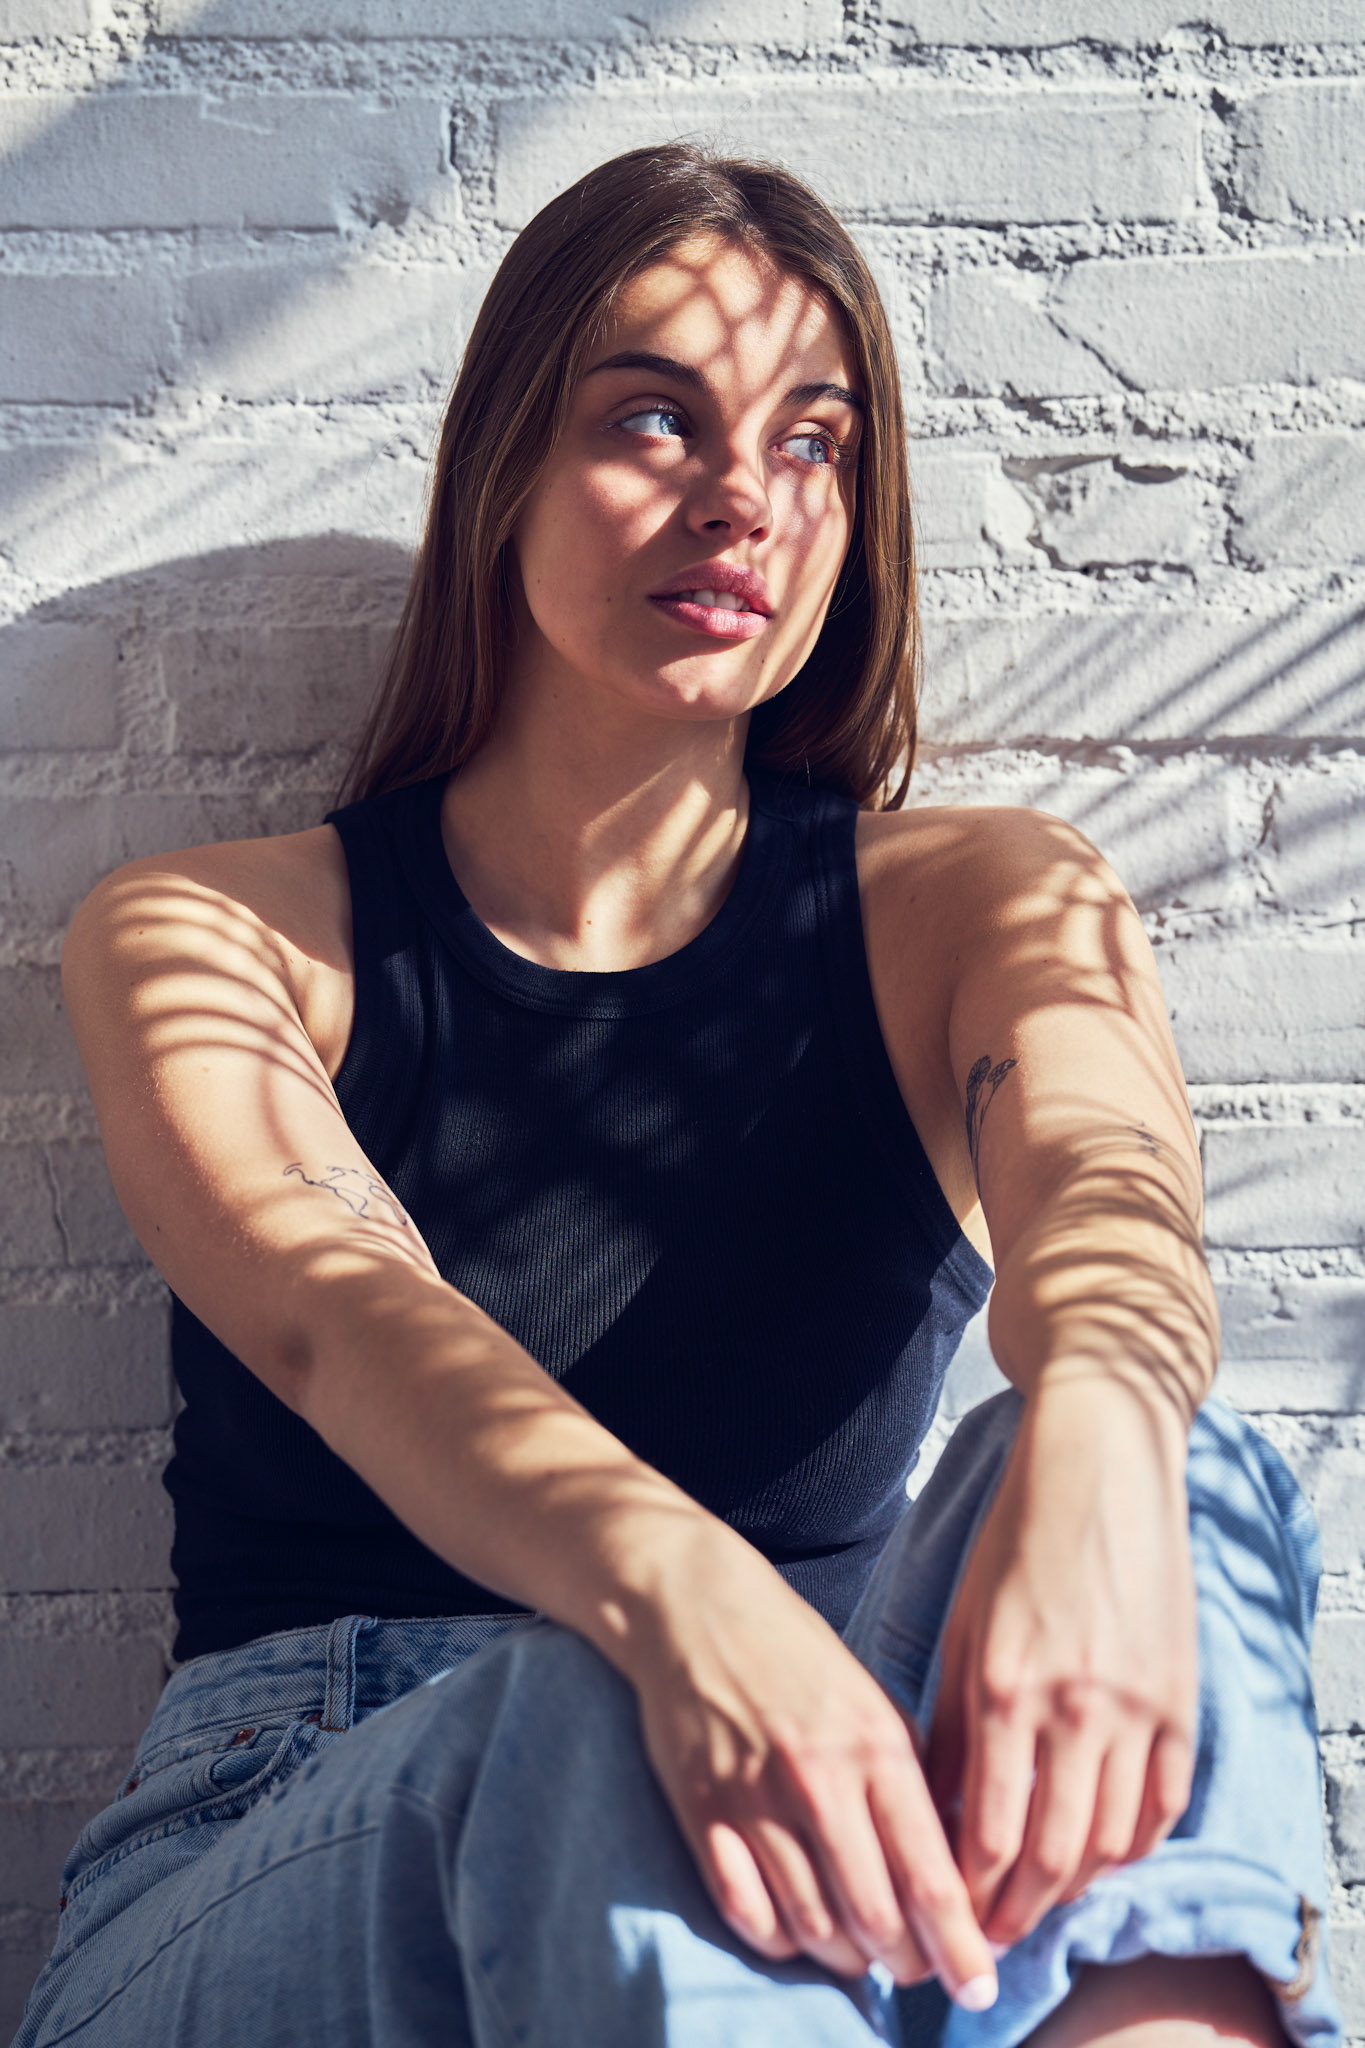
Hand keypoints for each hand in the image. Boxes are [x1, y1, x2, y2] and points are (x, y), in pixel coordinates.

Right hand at [625, 1532, 998, 2006]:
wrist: (694, 1606)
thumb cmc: (794, 1652)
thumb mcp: (873, 1700)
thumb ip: (911, 1778)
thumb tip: (950, 1864)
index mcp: (875, 1746)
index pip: (930, 1877)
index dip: (960, 1948)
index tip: (979, 1987)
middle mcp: (818, 1779)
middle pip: (877, 1919)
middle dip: (908, 1964)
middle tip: (917, 1969)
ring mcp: (754, 1800)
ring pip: (814, 1928)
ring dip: (847, 1958)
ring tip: (862, 1953)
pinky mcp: (701, 1812)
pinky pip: (747, 1914)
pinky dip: (780, 1941)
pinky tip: (798, 1932)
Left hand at [927, 1372, 1197, 1948]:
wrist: (1102, 1465)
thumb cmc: (1017, 1537)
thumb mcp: (961, 1625)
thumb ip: (945, 1721)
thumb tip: (929, 1807)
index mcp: (1004, 1687)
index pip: (987, 1834)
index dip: (968, 1893)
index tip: (948, 1917)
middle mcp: (1073, 1708)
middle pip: (1050, 1858)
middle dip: (1015, 1912)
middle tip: (990, 1935)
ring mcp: (1137, 1707)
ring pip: (1110, 1844)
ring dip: (1072, 1888)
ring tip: (1038, 1899)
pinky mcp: (1181, 1699)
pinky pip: (1162, 1805)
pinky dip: (1131, 1845)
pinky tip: (1100, 1853)